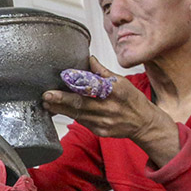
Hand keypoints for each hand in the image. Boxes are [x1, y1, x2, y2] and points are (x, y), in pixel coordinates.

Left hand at [42, 57, 180, 166]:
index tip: (65, 77)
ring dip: (60, 109)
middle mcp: (110, 108)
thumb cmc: (132, 99)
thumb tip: (89, 59)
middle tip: (47, 95)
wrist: (144, 123)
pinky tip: (58, 111)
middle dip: (62, 100)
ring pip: (78, 115)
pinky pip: (82, 122)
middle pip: (82, 104)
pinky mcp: (100, 131)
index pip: (94, 86)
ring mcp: (105, 122)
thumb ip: (103, 72)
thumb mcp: (122, 82)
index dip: (78, 83)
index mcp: (117, 91)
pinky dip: (70, 115)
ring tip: (47, 103)